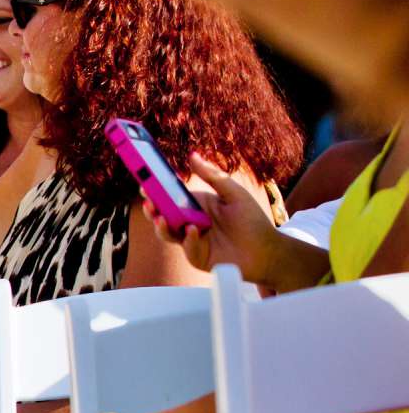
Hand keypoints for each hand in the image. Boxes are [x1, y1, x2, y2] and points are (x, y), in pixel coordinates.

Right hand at [145, 155, 285, 279]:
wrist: (267, 252)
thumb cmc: (252, 221)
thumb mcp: (234, 193)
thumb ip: (212, 176)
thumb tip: (193, 156)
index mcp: (197, 205)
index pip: (171, 196)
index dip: (156, 190)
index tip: (145, 183)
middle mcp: (191, 222)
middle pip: (163, 215)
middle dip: (152, 209)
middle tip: (148, 203)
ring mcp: (191, 240)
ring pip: (167, 233)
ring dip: (161, 226)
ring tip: (161, 219)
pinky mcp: (196, 256)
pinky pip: (186, 248)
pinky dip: (188, 240)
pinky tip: (193, 232)